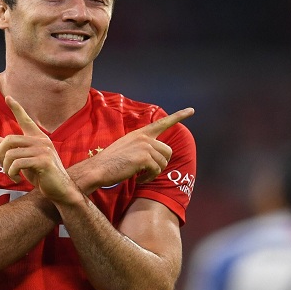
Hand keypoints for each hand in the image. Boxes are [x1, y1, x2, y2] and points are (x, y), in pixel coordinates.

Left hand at [0, 96, 80, 203]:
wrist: (60, 190)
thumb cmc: (42, 175)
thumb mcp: (24, 161)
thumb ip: (11, 150)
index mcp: (38, 138)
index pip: (25, 120)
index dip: (16, 108)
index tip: (8, 97)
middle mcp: (42, 141)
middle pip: (9, 140)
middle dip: (0, 155)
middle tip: (4, 167)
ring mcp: (44, 150)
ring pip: (11, 154)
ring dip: (6, 168)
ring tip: (12, 176)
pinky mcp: (44, 161)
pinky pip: (17, 163)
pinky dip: (12, 173)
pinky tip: (17, 179)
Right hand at [78, 106, 194, 187]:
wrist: (98, 168)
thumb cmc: (111, 161)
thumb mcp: (127, 146)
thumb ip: (142, 146)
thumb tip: (156, 154)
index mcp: (141, 133)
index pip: (163, 122)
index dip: (179, 116)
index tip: (191, 110)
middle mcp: (144, 137)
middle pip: (168, 151)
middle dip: (162, 163)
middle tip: (149, 171)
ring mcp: (145, 146)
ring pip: (163, 162)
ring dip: (154, 173)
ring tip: (142, 176)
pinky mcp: (144, 158)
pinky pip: (156, 170)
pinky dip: (149, 178)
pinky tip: (139, 179)